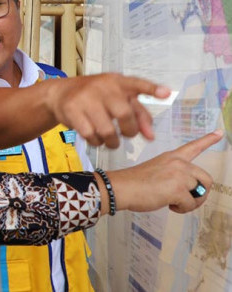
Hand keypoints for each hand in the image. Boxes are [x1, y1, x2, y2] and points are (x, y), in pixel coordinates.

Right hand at [44, 73, 169, 147]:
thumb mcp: (117, 98)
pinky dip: (96, 142)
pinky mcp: (72, 110)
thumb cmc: (95, 97)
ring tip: (111, 140)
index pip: (137, 83)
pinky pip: (90, 135)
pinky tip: (96, 138)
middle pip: (124, 114)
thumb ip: (138, 115)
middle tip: (127, 134)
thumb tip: (151, 136)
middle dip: (129, 131)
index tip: (166, 93)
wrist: (60, 93)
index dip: (152, 89)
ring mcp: (85, 98)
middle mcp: (102, 86)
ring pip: (107, 130)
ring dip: (113, 142)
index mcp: (117, 81)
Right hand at [106, 130, 222, 213]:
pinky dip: (182, 209)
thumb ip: (174, 176)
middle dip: (200, 193)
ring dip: (191, 203)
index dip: (209, 139)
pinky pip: (190, 204)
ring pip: (200, 193)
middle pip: (206, 179)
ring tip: (175, 203)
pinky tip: (169, 205)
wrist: (121, 187)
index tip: (220, 132)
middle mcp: (178, 163)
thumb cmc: (135, 182)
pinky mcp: (178, 189)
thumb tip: (187, 192)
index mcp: (172, 157)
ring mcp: (179, 175)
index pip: (193, 146)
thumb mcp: (157, 171)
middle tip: (186, 199)